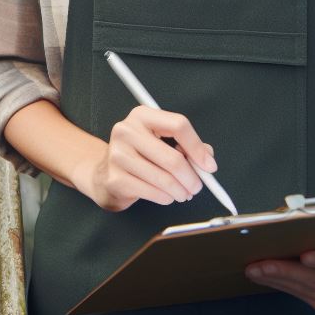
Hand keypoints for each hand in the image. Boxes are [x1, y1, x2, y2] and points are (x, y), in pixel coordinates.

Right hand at [74, 105, 216, 211]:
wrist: (104, 173)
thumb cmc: (140, 156)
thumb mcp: (161, 142)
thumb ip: (187, 147)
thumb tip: (207, 161)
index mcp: (142, 116)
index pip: (178, 125)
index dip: (197, 147)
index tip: (209, 166)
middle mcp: (127, 131)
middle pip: (173, 158)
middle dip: (192, 178)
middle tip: (197, 187)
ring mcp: (118, 155)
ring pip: (165, 179)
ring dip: (181, 191)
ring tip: (183, 193)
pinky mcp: (115, 178)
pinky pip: (153, 193)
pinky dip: (166, 198)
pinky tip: (166, 196)